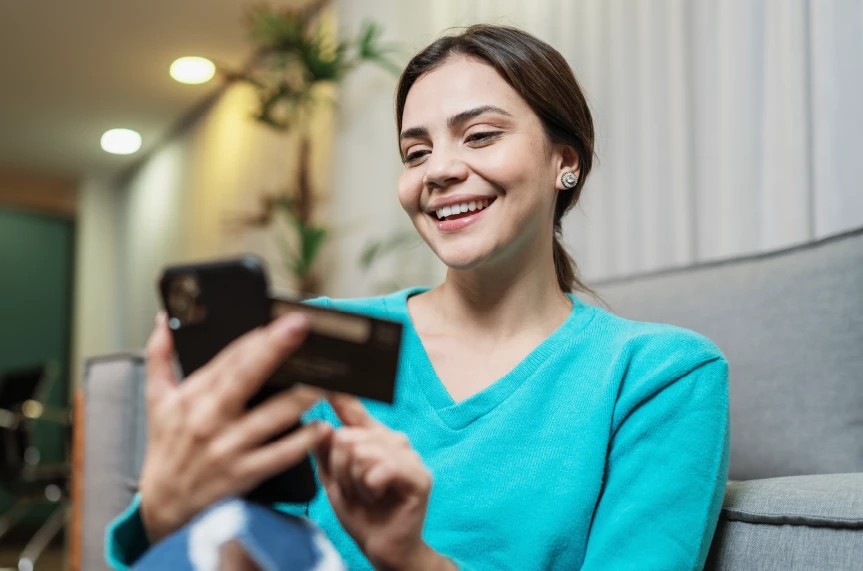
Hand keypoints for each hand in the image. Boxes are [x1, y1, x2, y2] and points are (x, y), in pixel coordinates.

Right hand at [138, 312, 328, 542]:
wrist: (161, 507)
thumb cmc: (165, 448)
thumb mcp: (156, 400)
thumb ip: (159, 356)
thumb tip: (164, 319)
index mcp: (194, 395)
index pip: (229, 358)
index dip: (258, 337)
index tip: (283, 319)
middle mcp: (211, 418)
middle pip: (247, 376)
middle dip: (275, 349)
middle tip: (301, 326)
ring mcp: (230, 446)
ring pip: (272, 415)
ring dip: (301, 395)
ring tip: (327, 378)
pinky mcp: (245, 473)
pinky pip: (280, 455)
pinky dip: (303, 441)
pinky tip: (322, 426)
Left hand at [315, 394, 454, 570]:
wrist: (384, 548)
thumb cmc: (362, 513)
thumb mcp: (333, 481)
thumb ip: (325, 452)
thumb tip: (320, 422)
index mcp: (373, 438)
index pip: (353, 409)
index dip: (341, 391)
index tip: (326, 374)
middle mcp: (393, 439)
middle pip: (346, 436)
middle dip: (341, 470)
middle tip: (355, 489)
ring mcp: (409, 455)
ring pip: (361, 452)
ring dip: (355, 482)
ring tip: (367, 495)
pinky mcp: (419, 475)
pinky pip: (380, 468)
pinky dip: (370, 487)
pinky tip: (378, 496)